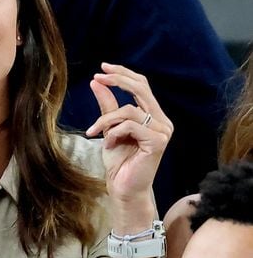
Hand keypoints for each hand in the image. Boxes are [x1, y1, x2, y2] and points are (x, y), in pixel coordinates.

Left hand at [86, 63, 172, 204]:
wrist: (123, 189)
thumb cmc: (119, 162)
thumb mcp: (109, 128)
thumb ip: (107, 106)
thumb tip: (96, 81)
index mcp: (154, 116)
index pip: (141, 85)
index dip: (123, 73)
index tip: (102, 68)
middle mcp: (162, 121)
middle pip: (141, 88)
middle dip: (118, 79)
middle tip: (98, 76)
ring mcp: (162, 131)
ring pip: (129, 110)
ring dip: (107, 119)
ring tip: (95, 133)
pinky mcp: (157, 142)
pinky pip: (130, 125)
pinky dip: (114, 132)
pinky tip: (108, 145)